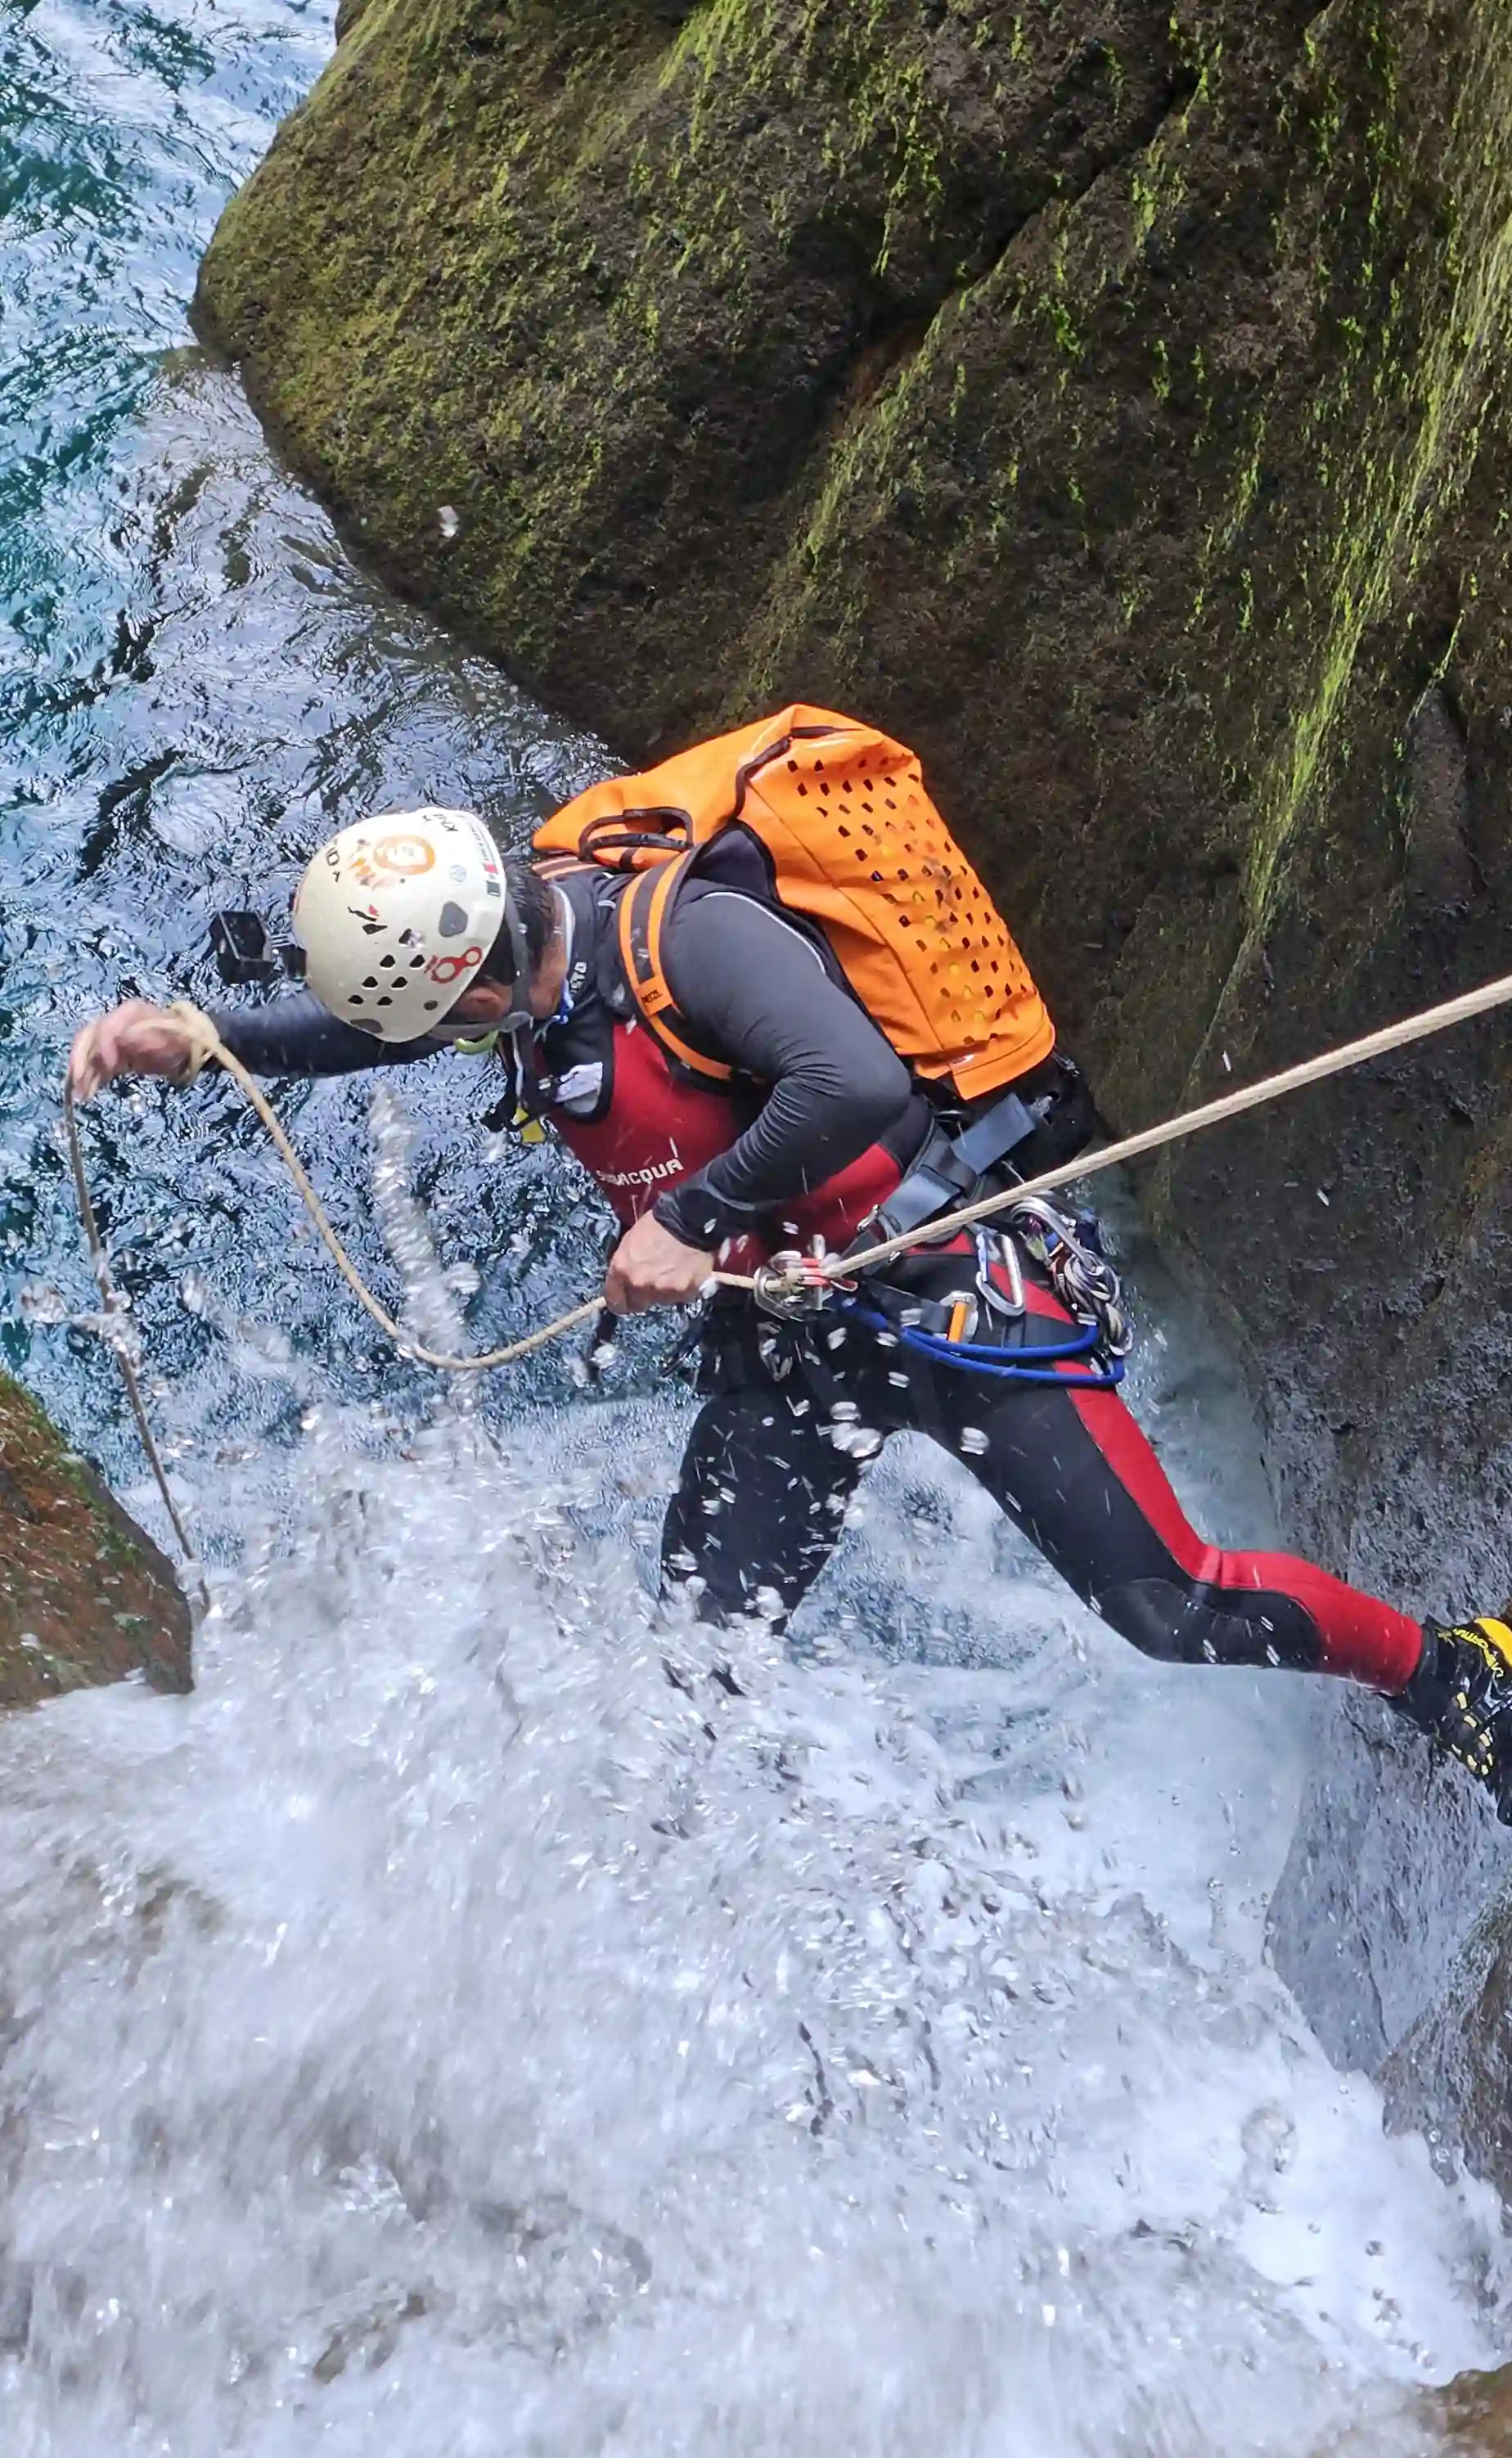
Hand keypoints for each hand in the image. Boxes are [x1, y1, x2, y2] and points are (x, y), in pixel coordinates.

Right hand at [68, 1001, 199, 1102]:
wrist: (188, 1046)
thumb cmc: (181, 1039)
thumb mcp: (171, 1036)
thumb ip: (147, 1037)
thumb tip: (123, 1037)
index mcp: (129, 1013)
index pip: (106, 1027)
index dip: (103, 1046)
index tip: (110, 1066)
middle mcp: (115, 1023)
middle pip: (87, 1037)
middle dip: (80, 1058)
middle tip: (78, 1079)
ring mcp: (112, 1040)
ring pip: (88, 1054)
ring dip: (82, 1073)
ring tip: (81, 1094)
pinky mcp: (113, 1056)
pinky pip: (96, 1067)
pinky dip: (90, 1079)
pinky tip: (86, 1093)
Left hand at [604, 1212, 715, 1314]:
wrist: (689, 1219)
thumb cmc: (658, 1225)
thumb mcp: (631, 1241)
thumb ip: (626, 1266)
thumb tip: (627, 1280)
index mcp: (621, 1270)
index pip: (614, 1301)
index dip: (621, 1301)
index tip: (627, 1298)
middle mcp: (639, 1284)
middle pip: (638, 1305)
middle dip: (644, 1297)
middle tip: (654, 1283)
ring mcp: (662, 1291)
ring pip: (662, 1301)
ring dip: (665, 1291)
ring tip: (674, 1272)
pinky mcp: (685, 1293)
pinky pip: (682, 1297)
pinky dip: (684, 1289)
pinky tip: (688, 1273)